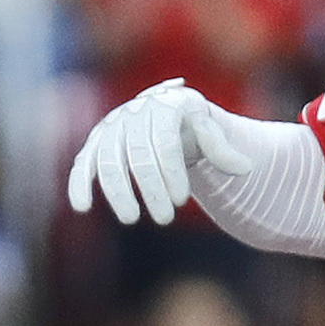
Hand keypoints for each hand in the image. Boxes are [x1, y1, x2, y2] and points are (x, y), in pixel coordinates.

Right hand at [67, 80, 254, 224]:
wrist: (163, 113)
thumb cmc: (191, 126)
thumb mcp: (210, 131)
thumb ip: (222, 149)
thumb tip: (245, 169)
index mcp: (165, 106)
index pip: (165, 142)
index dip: (172, 172)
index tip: (181, 200)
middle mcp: (134, 114)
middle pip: (138, 154)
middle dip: (151, 189)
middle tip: (165, 219)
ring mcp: (111, 128)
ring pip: (108, 161)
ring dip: (118, 192)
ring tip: (131, 218)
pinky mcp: (94, 145)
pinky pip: (83, 164)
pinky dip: (79, 184)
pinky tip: (82, 207)